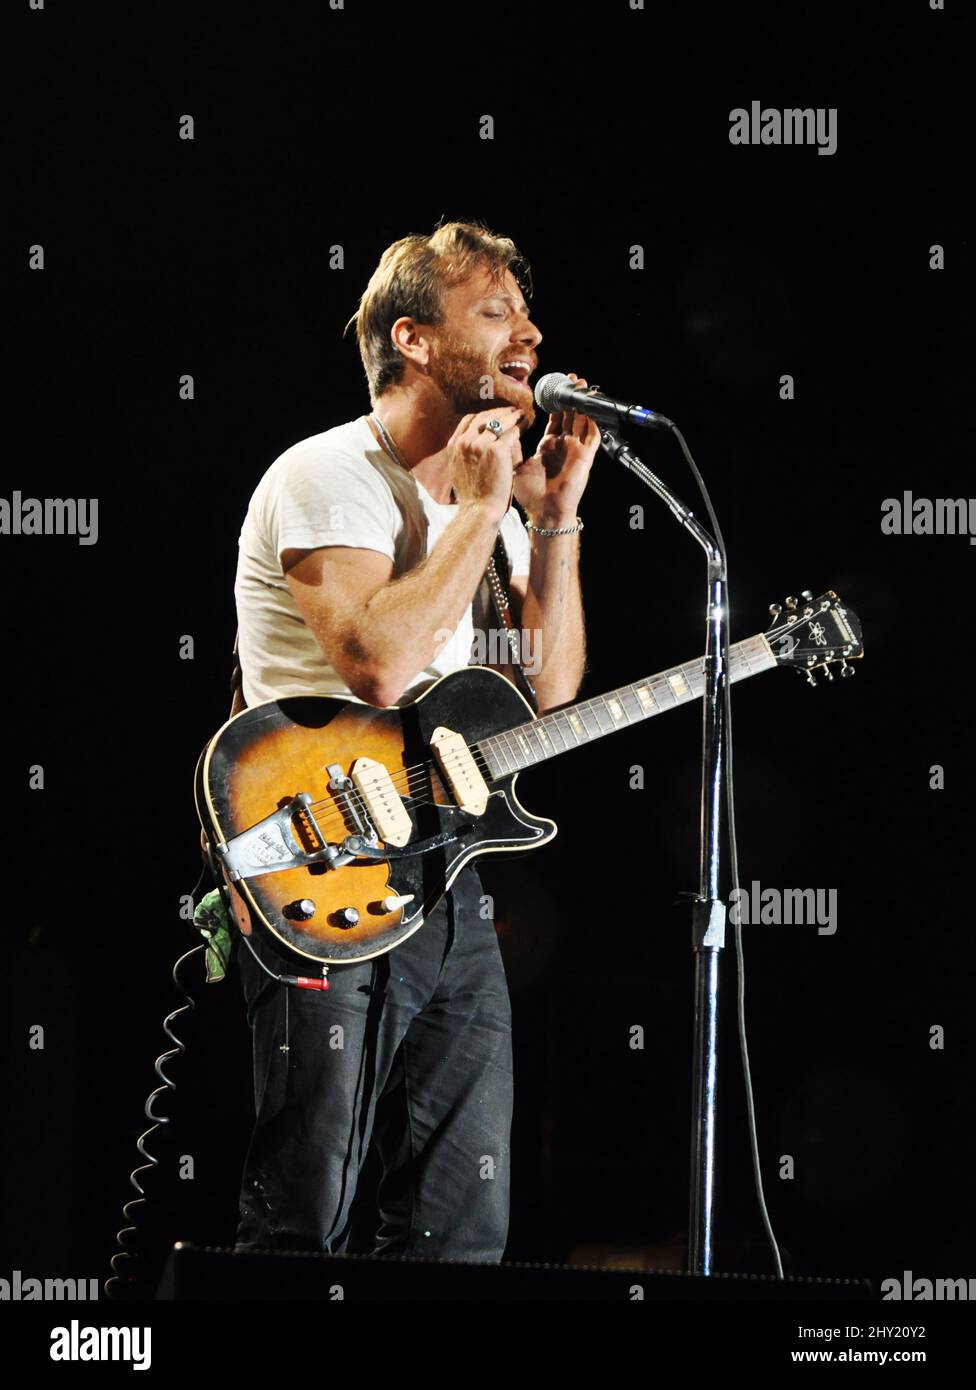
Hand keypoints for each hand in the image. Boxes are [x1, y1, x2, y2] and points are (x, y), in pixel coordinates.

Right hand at [447, 406, 524, 523]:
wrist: (479, 511)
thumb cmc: (474, 497)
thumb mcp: (461, 471)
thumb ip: (466, 454)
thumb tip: (477, 442)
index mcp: (454, 446)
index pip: (470, 420)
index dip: (485, 415)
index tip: (496, 415)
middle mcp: (464, 442)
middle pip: (484, 417)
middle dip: (500, 412)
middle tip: (513, 411)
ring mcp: (479, 444)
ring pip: (498, 421)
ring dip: (512, 416)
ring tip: (522, 415)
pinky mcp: (496, 450)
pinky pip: (511, 432)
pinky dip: (520, 425)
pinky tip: (526, 423)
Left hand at [514, 373, 598, 526]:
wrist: (543, 511)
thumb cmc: (530, 494)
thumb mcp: (515, 465)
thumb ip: (511, 447)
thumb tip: (503, 428)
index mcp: (548, 446)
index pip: (555, 420)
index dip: (556, 404)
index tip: (553, 387)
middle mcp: (564, 446)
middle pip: (571, 416)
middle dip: (571, 397)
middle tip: (571, 378)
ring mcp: (576, 451)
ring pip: (583, 421)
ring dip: (583, 404)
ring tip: (581, 385)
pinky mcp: (585, 457)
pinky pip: (592, 436)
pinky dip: (592, 421)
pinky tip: (589, 408)